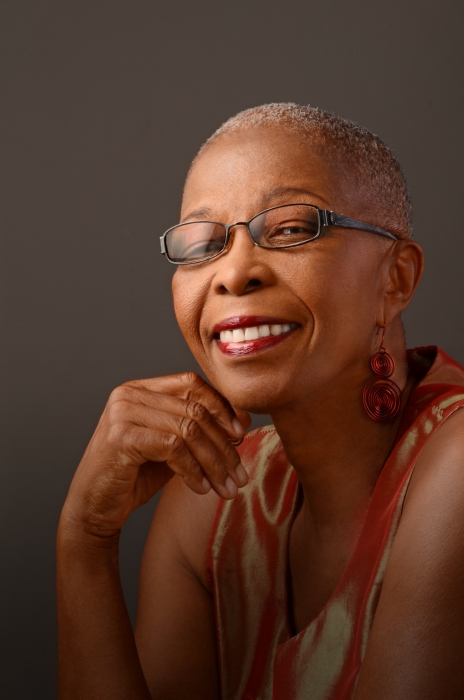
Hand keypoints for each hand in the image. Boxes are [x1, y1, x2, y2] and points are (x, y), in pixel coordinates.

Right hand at [59, 372, 250, 540]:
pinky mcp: (121, 437)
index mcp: (140, 388)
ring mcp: (123, 413)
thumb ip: (198, 430)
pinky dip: (193, 470)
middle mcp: (129, 394)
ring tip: (227, 487)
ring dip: (214, 462)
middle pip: (194, 410)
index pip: (191, 384)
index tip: (241, 434)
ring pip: (188, 430)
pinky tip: (201, 488)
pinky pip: (173, 448)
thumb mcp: (172, 448)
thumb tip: (242, 420)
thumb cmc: (133, 477)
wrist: (93, 508)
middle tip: (240, 475)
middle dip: (224, 445)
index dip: (221, 407)